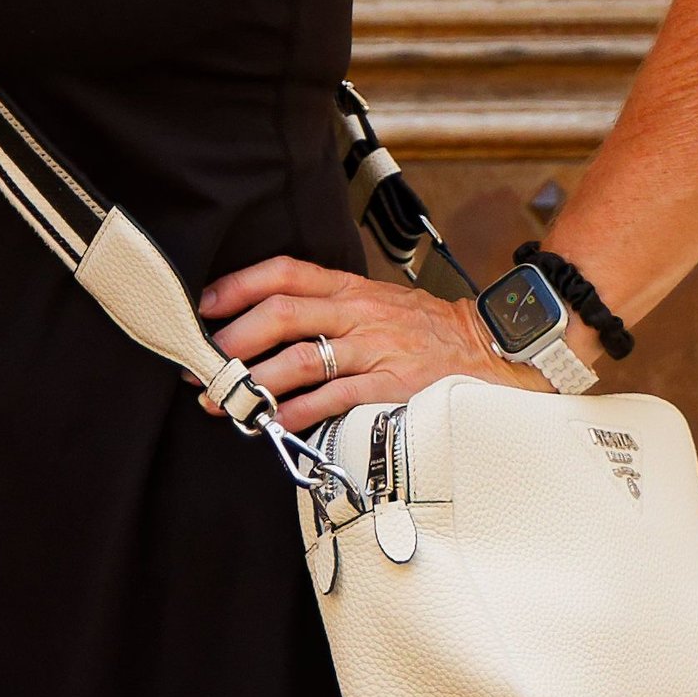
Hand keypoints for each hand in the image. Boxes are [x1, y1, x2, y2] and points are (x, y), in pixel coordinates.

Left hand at [195, 255, 544, 433]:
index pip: (285, 273)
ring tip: (227, 402)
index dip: (238, 286)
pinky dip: (301, 412)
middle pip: (282, 314)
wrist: (494, 350)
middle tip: (203, 366)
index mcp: (352, 288)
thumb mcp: (378, 303)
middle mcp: (359, 313)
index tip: (204, 306)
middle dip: (234, 340)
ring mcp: (376, 349)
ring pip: (302, 358)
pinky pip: (338, 398)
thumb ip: (331, 307)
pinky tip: (277, 422)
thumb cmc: (429, 332)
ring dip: (256, 382)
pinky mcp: (393, 386)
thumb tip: (271, 324)